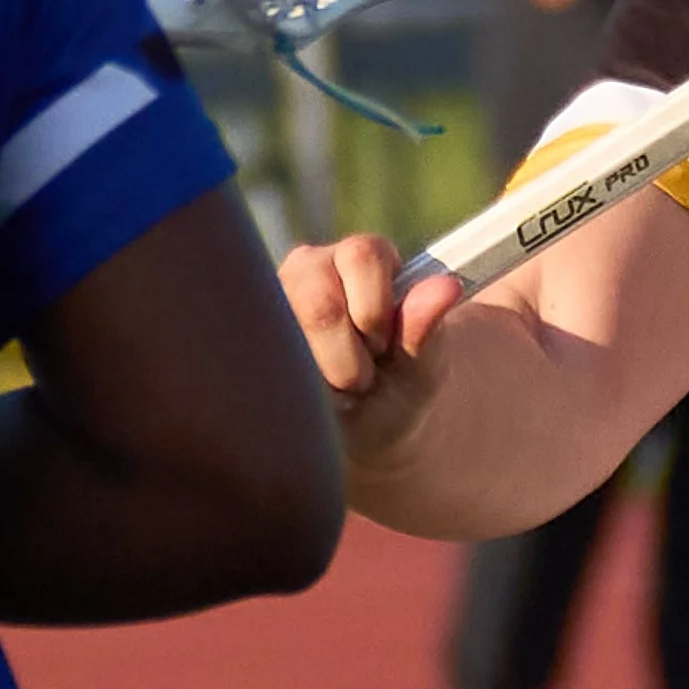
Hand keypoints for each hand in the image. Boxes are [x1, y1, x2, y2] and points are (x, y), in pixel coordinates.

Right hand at [277, 234, 462, 471]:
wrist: (358, 434)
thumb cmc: (396, 391)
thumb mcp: (421, 369)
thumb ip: (426, 329)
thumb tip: (445, 287)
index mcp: (364, 257)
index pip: (363, 254)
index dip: (376, 312)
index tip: (385, 347)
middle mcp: (311, 266)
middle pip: (320, 300)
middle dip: (346, 352)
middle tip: (361, 375)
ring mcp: (270, 298)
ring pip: (283, 329)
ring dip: (315, 371)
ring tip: (332, 384)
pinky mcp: (244, 330)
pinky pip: (255, 355)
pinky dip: (288, 383)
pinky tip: (303, 389)